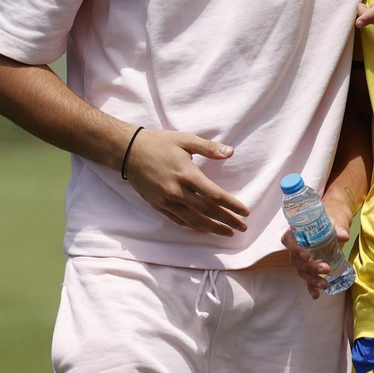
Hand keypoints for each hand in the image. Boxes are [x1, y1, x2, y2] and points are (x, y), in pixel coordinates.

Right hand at [122, 130, 249, 235]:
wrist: (128, 151)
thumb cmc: (159, 143)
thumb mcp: (185, 139)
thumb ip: (209, 148)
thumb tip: (230, 152)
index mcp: (187, 174)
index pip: (215, 195)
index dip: (232, 205)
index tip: (244, 212)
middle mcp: (177, 191)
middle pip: (207, 211)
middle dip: (227, 220)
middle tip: (242, 227)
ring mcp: (166, 200)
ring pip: (194, 220)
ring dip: (212, 228)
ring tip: (227, 232)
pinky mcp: (157, 205)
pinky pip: (178, 220)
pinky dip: (193, 226)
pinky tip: (203, 228)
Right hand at [280, 196, 351, 298]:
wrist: (336, 218)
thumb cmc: (332, 215)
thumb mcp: (336, 218)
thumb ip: (339, 226)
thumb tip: (344, 236)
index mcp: (297, 231)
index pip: (289, 241)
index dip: (295, 249)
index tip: (307, 255)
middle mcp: (297, 246)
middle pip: (297, 260)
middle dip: (310, 267)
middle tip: (325, 269)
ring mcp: (302, 258)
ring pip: (302, 271)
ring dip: (312, 279)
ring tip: (324, 285)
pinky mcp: (311, 266)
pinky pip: (308, 278)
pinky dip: (311, 287)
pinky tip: (317, 295)